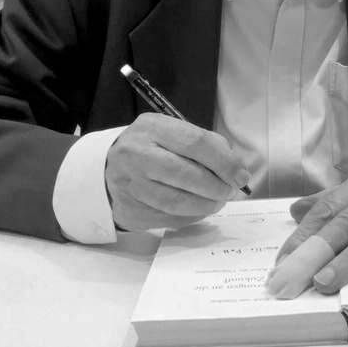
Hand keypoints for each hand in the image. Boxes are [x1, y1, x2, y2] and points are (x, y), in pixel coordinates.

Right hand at [104, 113, 249, 231]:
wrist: (107, 168)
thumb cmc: (152, 147)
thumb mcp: (172, 132)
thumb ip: (205, 144)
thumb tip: (235, 168)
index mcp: (151, 128)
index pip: (194, 142)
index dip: (224, 161)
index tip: (240, 175)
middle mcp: (136, 154)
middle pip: (185, 174)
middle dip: (216, 186)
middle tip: (229, 191)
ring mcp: (129, 184)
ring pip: (176, 201)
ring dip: (206, 205)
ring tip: (218, 201)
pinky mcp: (130, 209)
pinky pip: (168, 218)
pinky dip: (191, 216)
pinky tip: (199, 209)